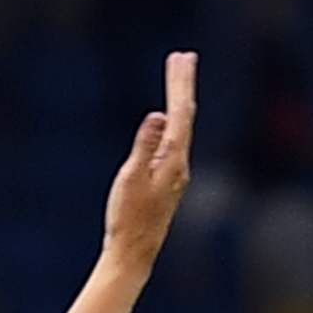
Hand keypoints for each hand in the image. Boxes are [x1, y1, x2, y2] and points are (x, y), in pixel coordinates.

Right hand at [102, 49, 198, 259]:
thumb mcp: (131, 179)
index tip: (181, 59)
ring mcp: (175, 173)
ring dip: (178, 100)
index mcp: (173, 161)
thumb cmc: (128, 219)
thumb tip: (157, 115)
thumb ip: (144, 146)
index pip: (180, 114)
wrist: (133, 254)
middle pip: (184, 116)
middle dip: (182, 85)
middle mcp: (179, 165)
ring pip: (180, 127)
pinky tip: (169, 119)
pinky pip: (174, 140)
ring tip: (178, 78)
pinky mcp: (167, 181)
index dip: (180, 84)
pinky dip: (173, 120)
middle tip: (184, 58)